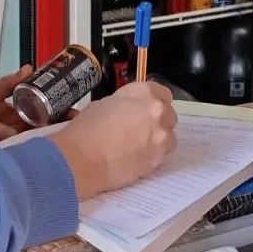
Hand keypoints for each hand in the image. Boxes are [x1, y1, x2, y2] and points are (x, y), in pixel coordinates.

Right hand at [49, 82, 176, 200]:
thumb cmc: (87, 128)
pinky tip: (135, 159)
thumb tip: (130, 111)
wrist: (83, 157)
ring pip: (169, 137)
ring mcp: (160, 135)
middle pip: (169, 114)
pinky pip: (162, 156)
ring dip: (158, 141)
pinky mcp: (159, 158)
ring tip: (138, 147)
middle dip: (158, 122)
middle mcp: (156, 110)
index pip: (162, 92)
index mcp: (143, 92)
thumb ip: (125, 104)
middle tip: (141, 130)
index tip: (147, 109)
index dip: (154, 102)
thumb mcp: (104, 103)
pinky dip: (152, 157)